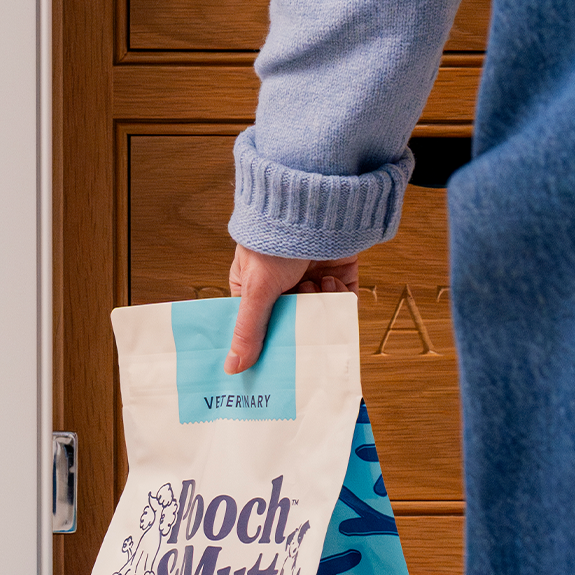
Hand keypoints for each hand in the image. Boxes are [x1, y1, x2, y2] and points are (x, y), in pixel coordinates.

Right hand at [225, 245, 359, 372]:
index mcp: (253, 289)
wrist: (311, 205)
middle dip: (297, 329)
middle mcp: (283, 287)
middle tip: (299, 336)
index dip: (264, 346)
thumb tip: (232, 368)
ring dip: (318, 305)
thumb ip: (247, 331)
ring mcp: (312, 279)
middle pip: (292, 325)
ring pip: (319, 314)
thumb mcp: (256, 289)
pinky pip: (342, 301)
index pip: (258, 328)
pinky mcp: (339, 274)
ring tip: (311, 289)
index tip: (270, 364)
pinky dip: (338, 296)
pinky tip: (328, 281)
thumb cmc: (272, 240)